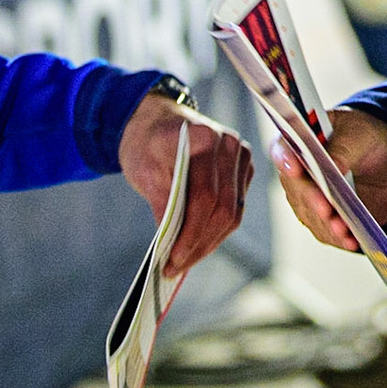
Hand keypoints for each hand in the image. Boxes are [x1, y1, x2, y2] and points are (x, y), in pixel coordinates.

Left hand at [119, 91, 252, 274]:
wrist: (156, 121)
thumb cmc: (147, 144)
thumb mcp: (144, 171)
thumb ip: (162, 203)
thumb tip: (172, 244)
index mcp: (204, 138)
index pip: (205, 197)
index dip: (191, 233)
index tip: (173, 259)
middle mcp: (229, 144)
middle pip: (223, 209)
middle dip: (200, 244)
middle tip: (177, 266)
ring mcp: (240, 154)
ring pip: (233, 212)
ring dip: (211, 241)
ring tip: (187, 259)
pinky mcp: (243, 167)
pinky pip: (236, 206)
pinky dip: (218, 228)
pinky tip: (200, 242)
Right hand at [270, 107, 386, 251]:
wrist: (385, 160)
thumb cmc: (364, 137)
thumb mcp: (360, 134)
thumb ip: (344, 148)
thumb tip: (334, 166)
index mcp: (299, 138)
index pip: (283, 148)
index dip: (286, 158)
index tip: (295, 168)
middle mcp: (296, 172)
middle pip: (296, 187)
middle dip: (311, 199)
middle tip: (325, 207)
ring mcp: (307, 198)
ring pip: (310, 214)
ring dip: (326, 223)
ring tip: (342, 228)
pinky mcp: (323, 219)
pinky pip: (326, 231)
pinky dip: (338, 237)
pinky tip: (351, 240)